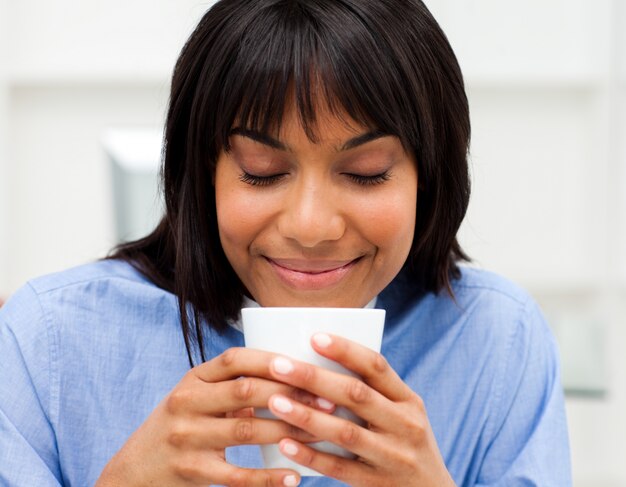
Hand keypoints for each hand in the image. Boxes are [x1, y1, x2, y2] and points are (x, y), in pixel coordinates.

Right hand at [96, 347, 334, 486]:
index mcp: (192, 379)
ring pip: (246, 430)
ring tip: (321, 432)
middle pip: (245, 391)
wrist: (133, 472)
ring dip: (288, 430)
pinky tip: (294, 476)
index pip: (234, 359)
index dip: (270, 360)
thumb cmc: (179, 427)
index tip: (303, 365)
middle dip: (289, 393)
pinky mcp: (191, 471)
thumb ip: (231, 386)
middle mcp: (186, 402)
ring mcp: (186, 437)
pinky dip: (268, 477)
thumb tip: (290, 377)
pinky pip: (237, 475)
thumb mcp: (196, 398)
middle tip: (326, 400)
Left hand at [265, 333, 455, 486]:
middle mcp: (405, 425)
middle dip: (314, 378)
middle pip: (355, 395)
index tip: (314, 337)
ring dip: (306, 416)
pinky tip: (285, 444)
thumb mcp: (404, 415)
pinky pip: (339, 468)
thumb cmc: (406, 444)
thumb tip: (321, 363)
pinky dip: (311, 455)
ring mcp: (393, 456)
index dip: (345, 350)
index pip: (377, 366)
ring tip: (275, 402)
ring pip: (345, 432)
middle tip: (278, 365)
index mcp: (409, 400)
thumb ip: (375, 394)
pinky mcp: (377, 484)